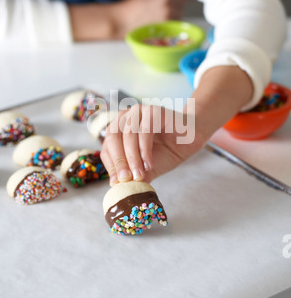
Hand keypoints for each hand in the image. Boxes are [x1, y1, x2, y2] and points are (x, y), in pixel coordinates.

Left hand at [101, 66, 253, 185]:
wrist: (190, 139)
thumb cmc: (166, 151)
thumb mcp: (146, 167)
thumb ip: (132, 174)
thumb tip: (117, 186)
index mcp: (118, 129)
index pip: (107, 147)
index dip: (111, 165)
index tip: (117, 182)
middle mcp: (125, 117)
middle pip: (113, 139)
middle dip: (119, 161)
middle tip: (125, 179)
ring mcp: (139, 111)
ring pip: (128, 135)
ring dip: (132, 158)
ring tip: (139, 174)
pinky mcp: (153, 111)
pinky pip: (144, 131)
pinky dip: (144, 150)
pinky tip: (149, 164)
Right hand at [116, 0, 193, 36]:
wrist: (123, 19)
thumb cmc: (135, 4)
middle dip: (179, 1)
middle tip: (163, 5)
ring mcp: (170, 10)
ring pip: (182, 11)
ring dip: (176, 12)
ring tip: (160, 13)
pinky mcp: (168, 22)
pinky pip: (177, 21)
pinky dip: (172, 22)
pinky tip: (160, 20)